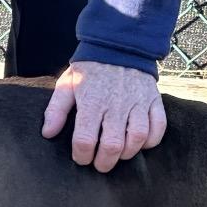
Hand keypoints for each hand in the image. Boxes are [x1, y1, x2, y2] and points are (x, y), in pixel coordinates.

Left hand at [42, 61, 166, 171]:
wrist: (119, 43)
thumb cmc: (91, 69)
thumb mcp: (68, 84)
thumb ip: (56, 109)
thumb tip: (48, 133)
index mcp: (92, 101)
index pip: (85, 140)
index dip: (82, 156)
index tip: (81, 157)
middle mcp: (116, 104)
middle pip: (112, 145)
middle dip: (104, 162)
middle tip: (99, 164)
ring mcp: (138, 102)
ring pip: (137, 138)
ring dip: (127, 153)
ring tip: (119, 154)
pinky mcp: (154, 100)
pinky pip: (158, 127)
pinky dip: (151, 140)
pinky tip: (140, 143)